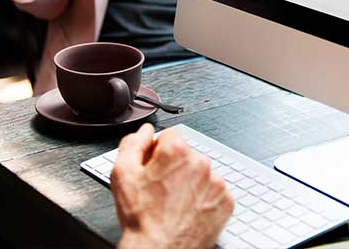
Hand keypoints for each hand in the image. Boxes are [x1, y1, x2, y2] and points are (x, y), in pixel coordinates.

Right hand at [112, 124, 232, 248]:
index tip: (154, 168)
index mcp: (176, 151)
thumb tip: (145, 131)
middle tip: (162, 190)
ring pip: (202, 173)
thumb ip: (132, 144)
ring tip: (175, 203)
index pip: (170, 136)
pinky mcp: (226, 202)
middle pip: (187, 155)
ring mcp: (216, 183)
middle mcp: (200, 163)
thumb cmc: (142, 218)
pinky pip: (214, 192)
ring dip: (191, 182)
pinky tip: (189, 210)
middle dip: (176, 167)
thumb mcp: (122, 174)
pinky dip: (204, 198)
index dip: (158, 152)